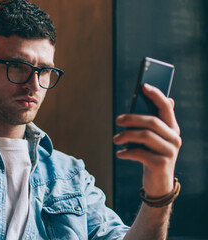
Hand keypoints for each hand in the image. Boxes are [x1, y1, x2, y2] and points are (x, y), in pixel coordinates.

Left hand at [113, 83, 181, 197]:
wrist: (159, 184)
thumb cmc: (152, 156)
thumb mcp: (152, 140)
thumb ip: (151, 123)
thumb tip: (157, 101)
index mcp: (172, 129)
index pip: (166, 108)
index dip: (156, 95)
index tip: (143, 85)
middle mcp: (174, 138)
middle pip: (152, 122)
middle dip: (132, 118)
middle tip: (117, 120)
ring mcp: (169, 152)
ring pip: (145, 136)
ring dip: (126, 136)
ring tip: (115, 139)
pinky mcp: (161, 164)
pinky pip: (140, 153)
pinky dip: (126, 152)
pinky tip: (119, 154)